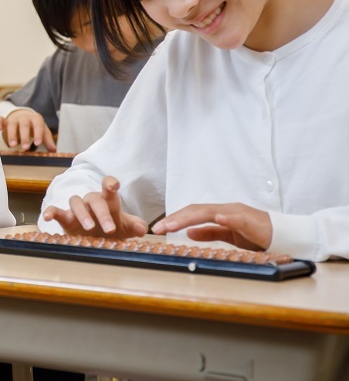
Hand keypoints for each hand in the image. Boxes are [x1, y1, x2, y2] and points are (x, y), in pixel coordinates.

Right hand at [0, 109, 56, 150]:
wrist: (23, 115)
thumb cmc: (34, 125)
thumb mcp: (43, 130)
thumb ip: (47, 139)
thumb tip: (54, 150)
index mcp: (36, 119)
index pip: (38, 125)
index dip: (38, 134)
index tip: (37, 143)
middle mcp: (24, 117)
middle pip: (24, 125)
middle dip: (24, 136)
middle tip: (25, 147)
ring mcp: (14, 118)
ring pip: (12, 124)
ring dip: (12, 134)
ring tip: (12, 145)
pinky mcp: (5, 120)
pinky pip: (0, 119)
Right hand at [41, 175, 146, 237]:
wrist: (97, 240)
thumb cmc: (113, 229)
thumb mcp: (126, 228)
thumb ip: (135, 225)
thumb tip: (144, 228)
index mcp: (107, 201)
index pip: (108, 187)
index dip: (110, 183)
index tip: (114, 185)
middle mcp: (91, 201)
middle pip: (94, 198)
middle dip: (102, 214)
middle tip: (110, 229)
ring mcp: (77, 209)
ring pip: (76, 201)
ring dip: (83, 214)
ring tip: (90, 228)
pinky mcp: (65, 218)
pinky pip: (56, 210)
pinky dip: (51, 211)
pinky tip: (48, 217)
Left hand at [152, 203, 271, 250]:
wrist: (286, 236)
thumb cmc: (259, 236)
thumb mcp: (229, 236)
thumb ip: (210, 232)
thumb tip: (189, 232)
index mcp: (220, 213)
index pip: (192, 213)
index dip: (175, 219)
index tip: (158, 228)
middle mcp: (227, 209)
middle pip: (196, 210)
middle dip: (175, 218)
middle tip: (158, 228)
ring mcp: (239, 213)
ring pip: (210, 212)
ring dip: (189, 217)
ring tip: (173, 224)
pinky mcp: (252, 221)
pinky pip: (238, 218)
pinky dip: (227, 217)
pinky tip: (217, 218)